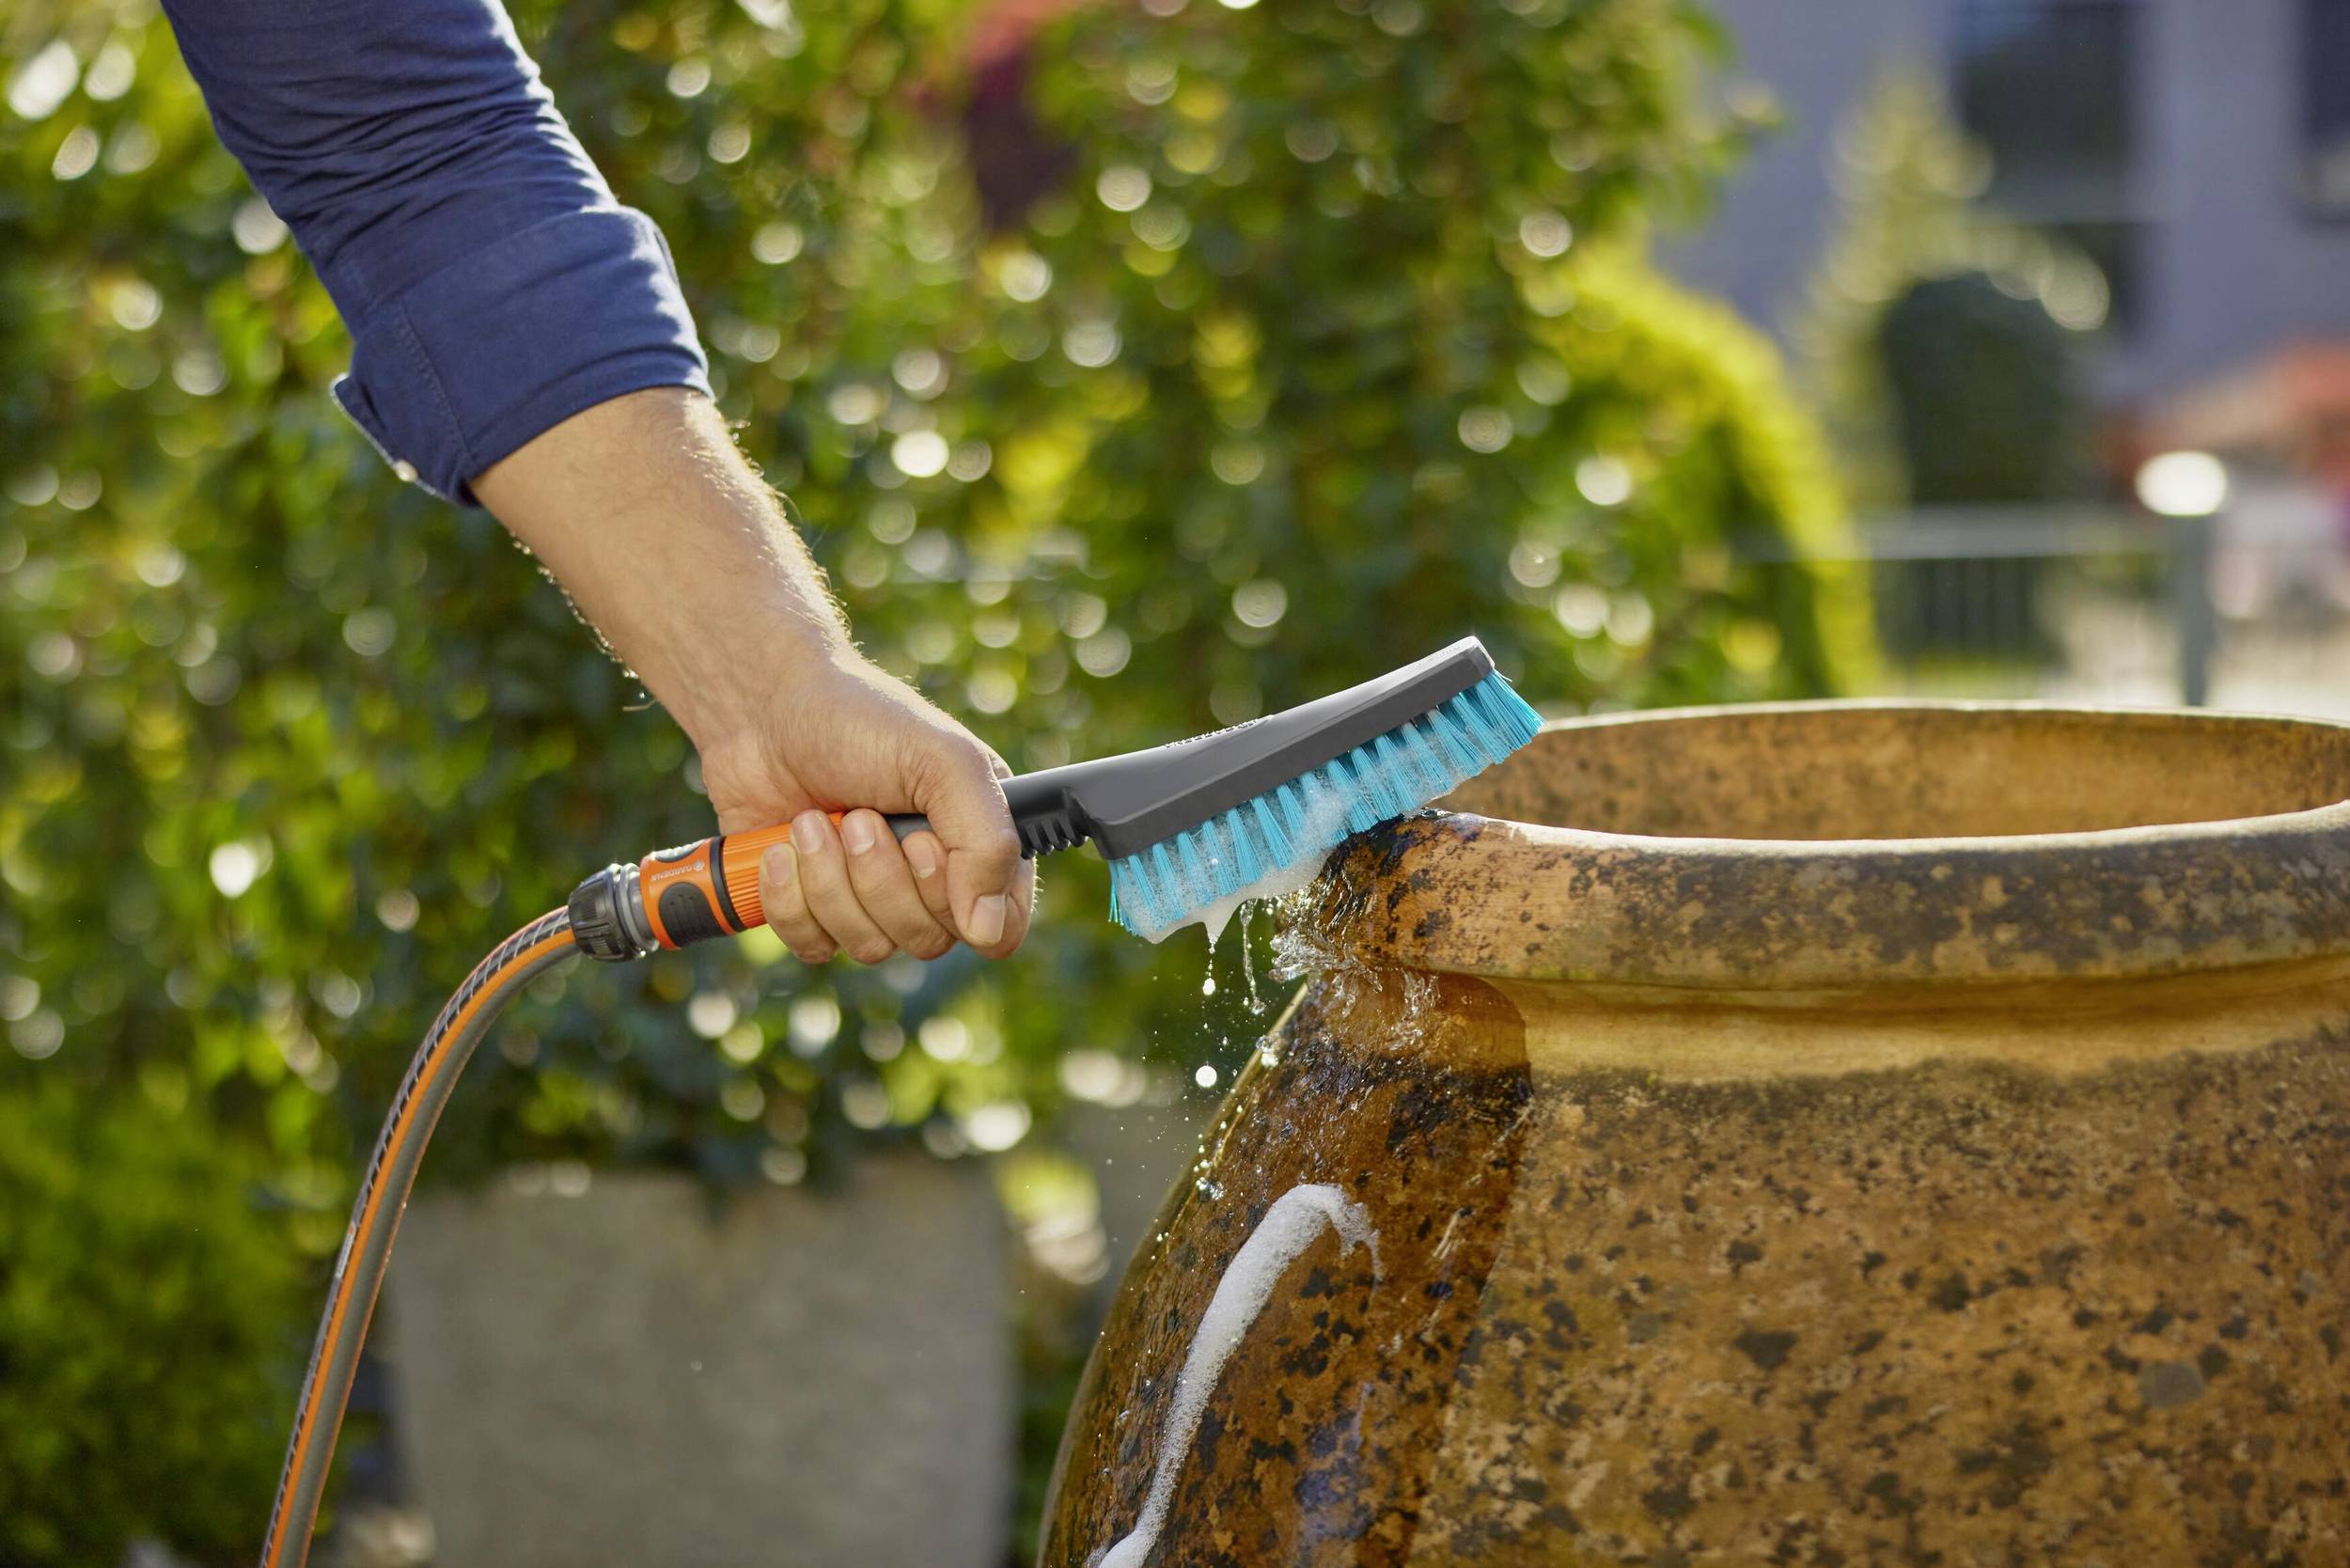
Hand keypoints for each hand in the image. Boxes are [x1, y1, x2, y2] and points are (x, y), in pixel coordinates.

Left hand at [696, 651, 1034, 964]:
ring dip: (829, 882)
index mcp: (976, 839)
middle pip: (929, 940)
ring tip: (810, 821)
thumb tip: (985, 929)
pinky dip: (790, 901)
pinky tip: (778, 850)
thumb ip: (985, 840)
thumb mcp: (941, 760)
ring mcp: (869, 898)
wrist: (758, 710)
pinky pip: (814, 947)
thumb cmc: (857, 721)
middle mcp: (929, 877)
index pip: (1002, 925)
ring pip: (869, 946)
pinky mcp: (813, 909)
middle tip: (857, 816)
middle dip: (880, 878)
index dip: (963, 904)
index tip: (921, 845)